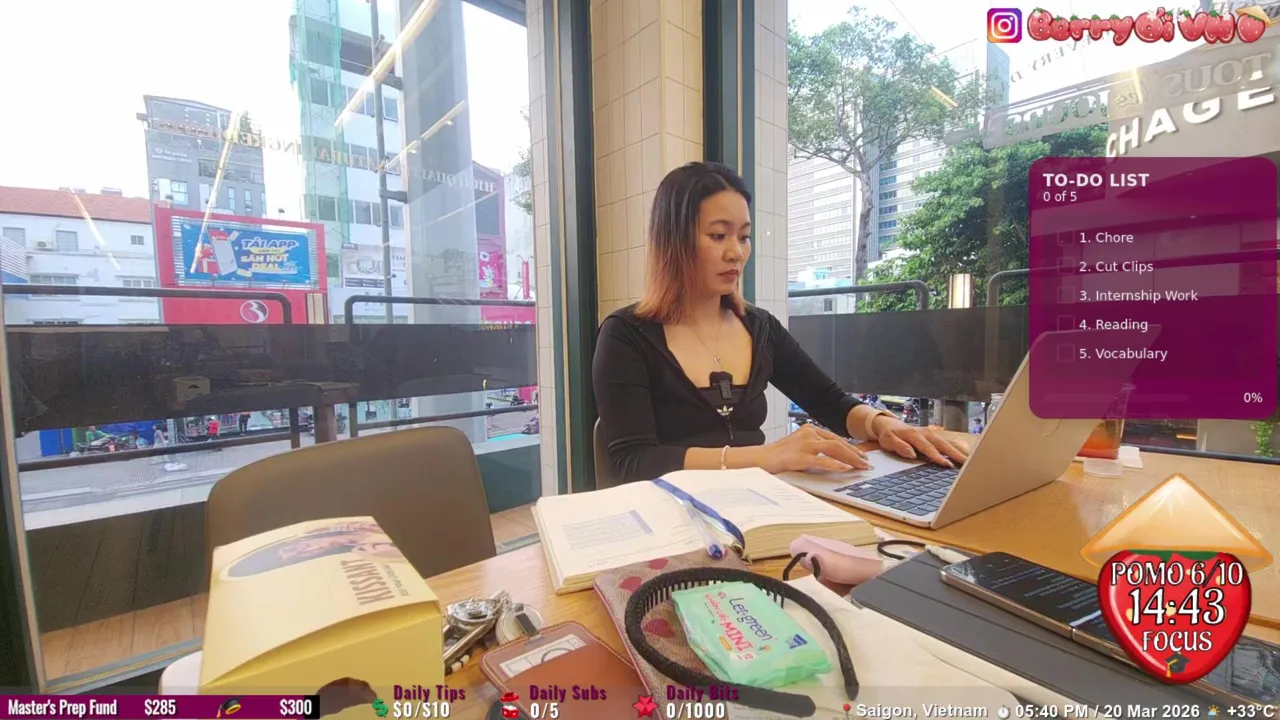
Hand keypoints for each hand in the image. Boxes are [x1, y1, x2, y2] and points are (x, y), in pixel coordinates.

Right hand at [748, 424, 869, 473]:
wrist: (759, 458)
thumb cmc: (778, 455)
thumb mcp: (799, 446)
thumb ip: (815, 448)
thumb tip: (837, 457)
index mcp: (810, 429)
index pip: (836, 438)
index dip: (851, 448)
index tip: (862, 457)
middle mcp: (809, 433)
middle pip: (838, 442)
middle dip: (855, 454)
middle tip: (867, 464)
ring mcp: (804, 444)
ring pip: (834, 449)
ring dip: (851, 458)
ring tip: (861, 466)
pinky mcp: (799, 457)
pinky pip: (821, 461)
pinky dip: (835, 465)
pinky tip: (845, 469)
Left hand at [872, 417, 968, 467]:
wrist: (890, 425)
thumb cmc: (889, 435)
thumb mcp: (888, 441)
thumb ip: (899, 446)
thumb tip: (911, 453)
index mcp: (915, 435)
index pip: (928, 448)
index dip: (938, 457)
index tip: (947, 465)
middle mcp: (926, 434)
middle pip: (944, 445)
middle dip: (956, 455)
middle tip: (968, 464)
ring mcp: (932, 434)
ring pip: (949, 443)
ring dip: (960, 452)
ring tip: (973, 461)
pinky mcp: (935, 437)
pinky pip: (949, 443)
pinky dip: (958, 449)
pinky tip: (967, 456)